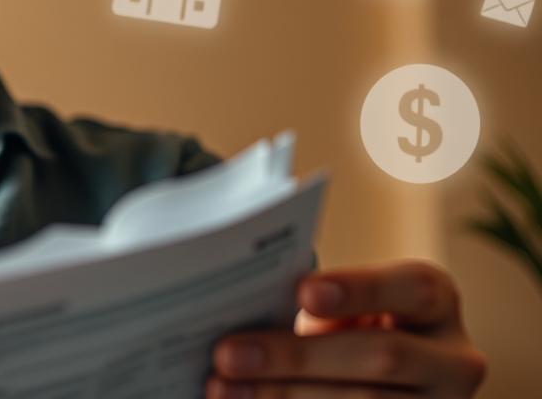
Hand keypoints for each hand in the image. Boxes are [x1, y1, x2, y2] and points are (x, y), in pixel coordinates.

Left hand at [207, 259, 486, 397]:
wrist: (375, 378)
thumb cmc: (347, 326)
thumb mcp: (343, 308)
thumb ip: (311, 303)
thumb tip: (239, 308)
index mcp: (436, 303)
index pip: (413, 289)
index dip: (360, 289)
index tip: (301, 293)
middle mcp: (454, 360)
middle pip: (383, 357)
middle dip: (298, 357)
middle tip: (227, 353)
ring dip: (284, 396)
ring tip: (222, 388)